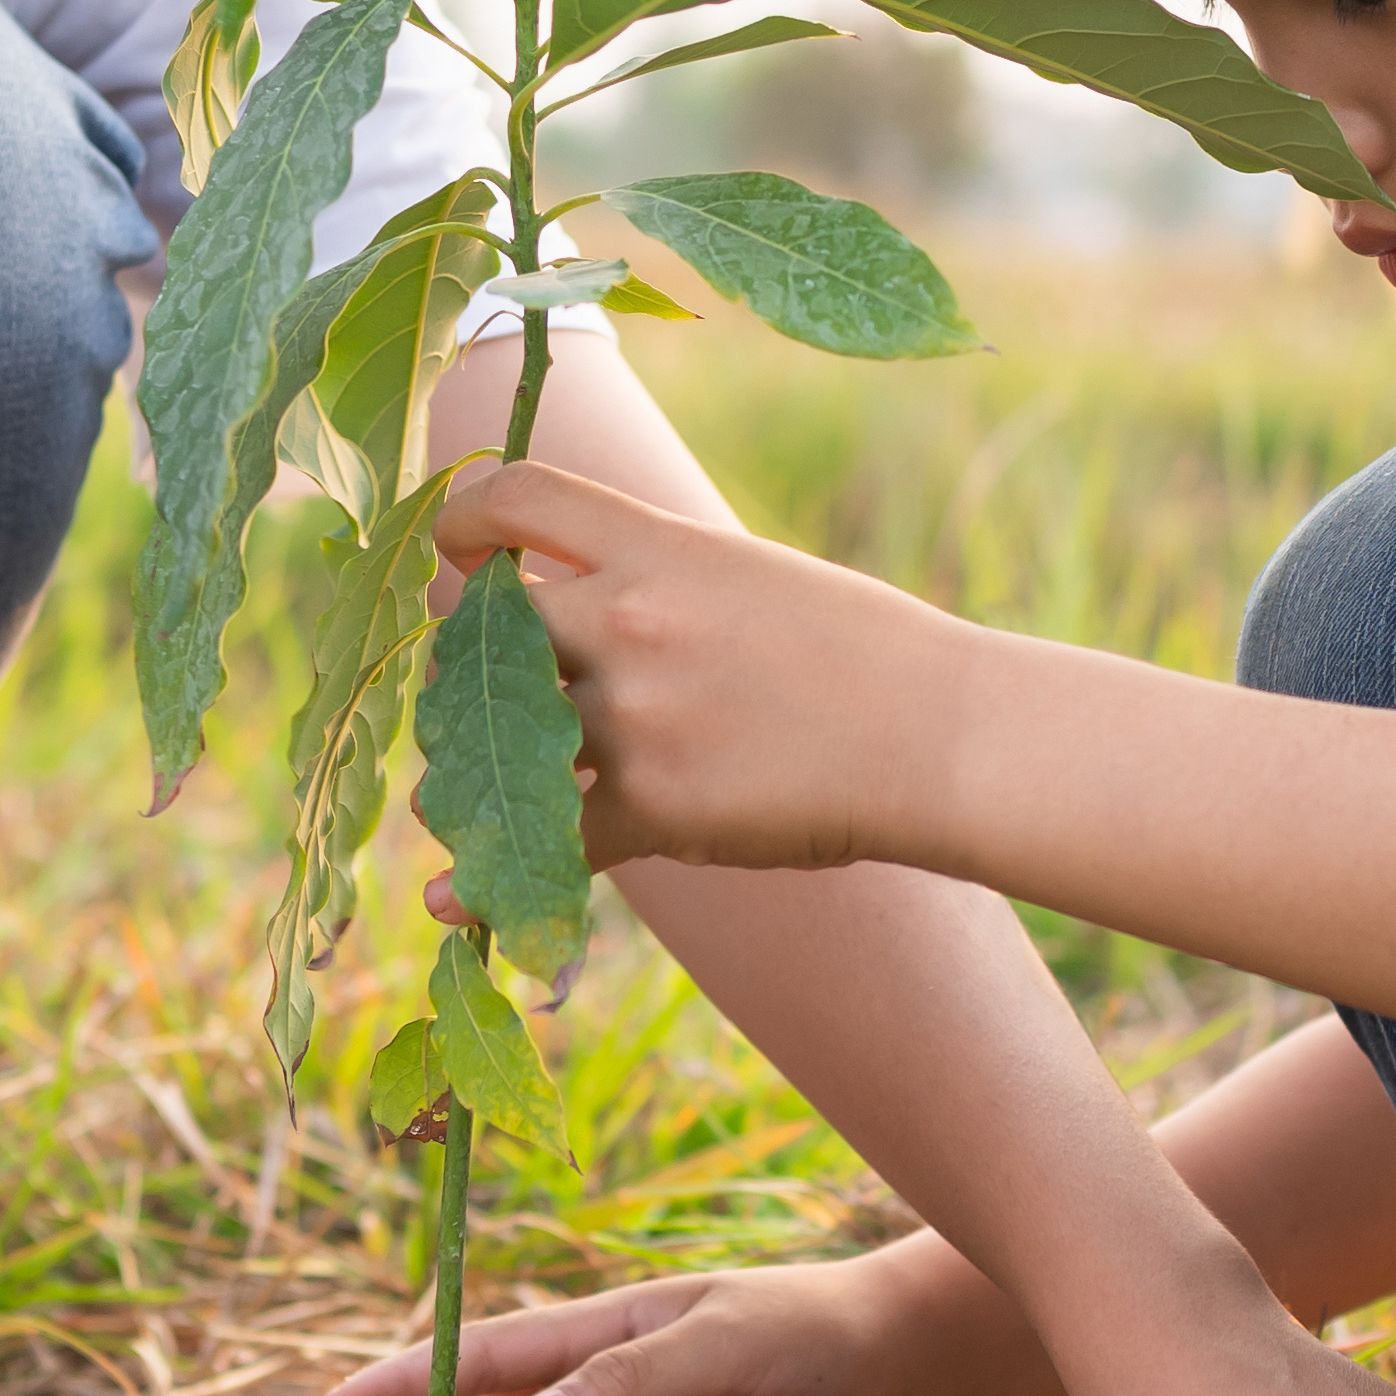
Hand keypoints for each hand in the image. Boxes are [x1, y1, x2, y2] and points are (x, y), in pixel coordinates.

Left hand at [430, 459, 965, 874]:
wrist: (938, 736)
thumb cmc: (856, 649)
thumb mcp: (745, 573)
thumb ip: (651, 575)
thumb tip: (568, 589)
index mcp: (657, 548)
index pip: (515, 496)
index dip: (462, 518)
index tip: (457, 550)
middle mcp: (629, 623)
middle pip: (483, 627)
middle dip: (462, 660)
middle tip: (470, 689)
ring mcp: (636, 717)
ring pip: (496, 743)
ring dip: (465, 773)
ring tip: (458, 793)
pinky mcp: (654, 808)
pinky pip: (545, 844)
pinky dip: (495, 879)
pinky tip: (461, 900)